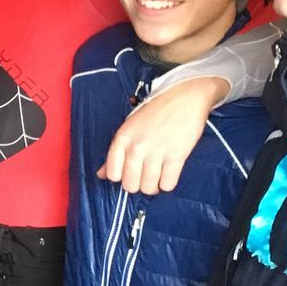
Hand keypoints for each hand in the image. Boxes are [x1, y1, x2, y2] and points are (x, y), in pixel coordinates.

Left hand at [100, 76, 226, 194]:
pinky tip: (169, 173)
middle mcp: (136, 147)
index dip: (122, 177)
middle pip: (130, 185)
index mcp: (122, 138)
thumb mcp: (130, 127)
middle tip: (146, 175)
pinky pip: (167, 185)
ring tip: (158, 174)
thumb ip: (115, 153)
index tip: (130, 172)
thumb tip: (101, 174)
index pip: (113, 174)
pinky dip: (168, 183)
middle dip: (138, 184)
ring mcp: (156, 152)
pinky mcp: (176, 156)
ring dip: (154, 186)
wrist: (185, 97)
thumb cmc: (156, 111)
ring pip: (148, 188)